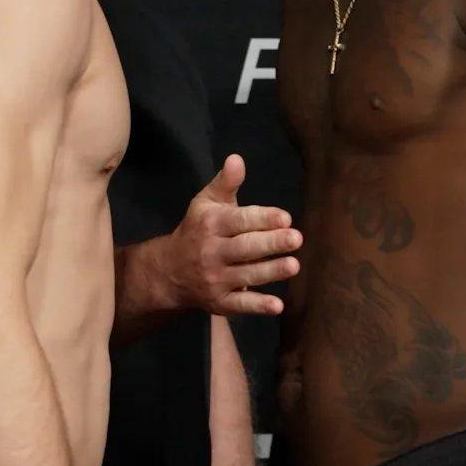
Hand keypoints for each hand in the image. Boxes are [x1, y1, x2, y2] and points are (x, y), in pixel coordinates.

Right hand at [158, 155, 301, 315]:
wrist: (169, 271)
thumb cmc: (197, 230)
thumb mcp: (206, 203)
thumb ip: (226, 182)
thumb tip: (237, 158)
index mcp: (211, 225)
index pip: (239, 221)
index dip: (262, 218)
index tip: (286, 217)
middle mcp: (211, 252)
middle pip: (244, 248)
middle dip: (271, 243)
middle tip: (296, 238)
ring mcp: (215, 279)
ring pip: (246, 275)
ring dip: (271, 271)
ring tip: (294, 265)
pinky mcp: (220, 302)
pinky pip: (241, 305)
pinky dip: (258, 306)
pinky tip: (278, 306)